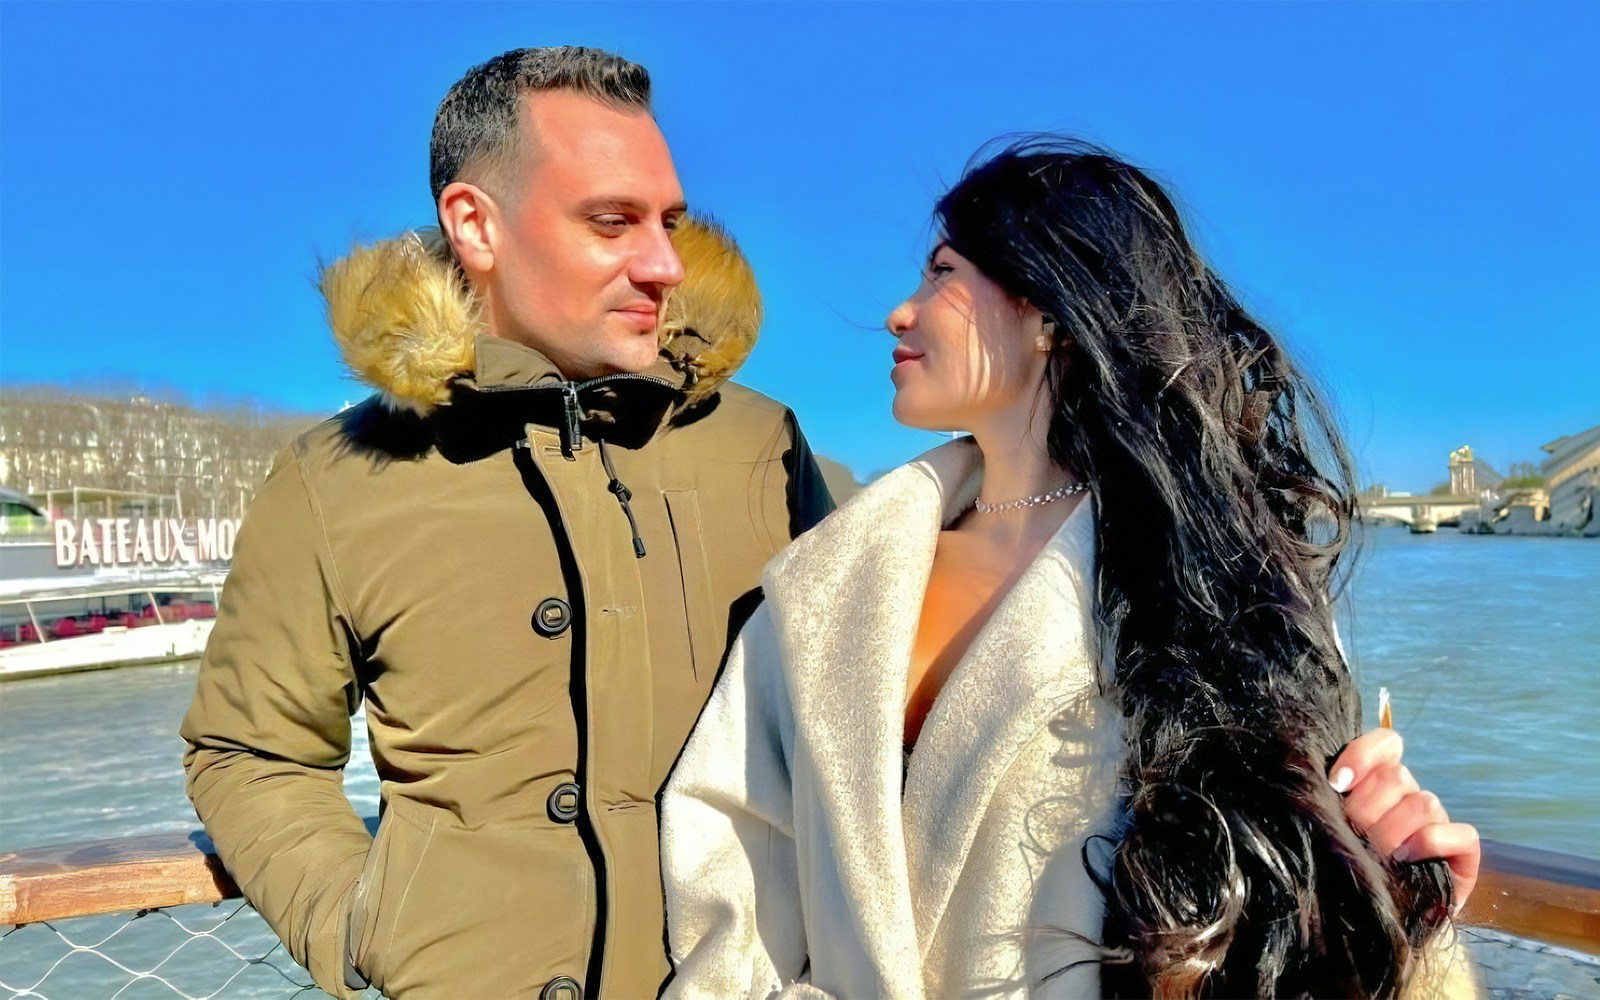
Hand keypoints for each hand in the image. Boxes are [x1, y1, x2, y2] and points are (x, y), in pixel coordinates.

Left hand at [1330, 727, 1479, 913]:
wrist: (1377, 922)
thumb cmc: (1349, 871)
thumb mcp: (1333, 832)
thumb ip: (1332, 802)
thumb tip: (1325, 783)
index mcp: (1380, 784)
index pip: (1386, 744)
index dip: (1363, 755)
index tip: (1337, 783)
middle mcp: (1411, 797)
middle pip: (1396, 776)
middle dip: (1367, 808)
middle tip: (1354, 834)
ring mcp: (1440, 822)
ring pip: (1423, 802)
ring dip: (1393, 830)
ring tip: (1377, 854)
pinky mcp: (1464, 852)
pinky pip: (1460, 833)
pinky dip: (1430, 843)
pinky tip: (1405, 858)